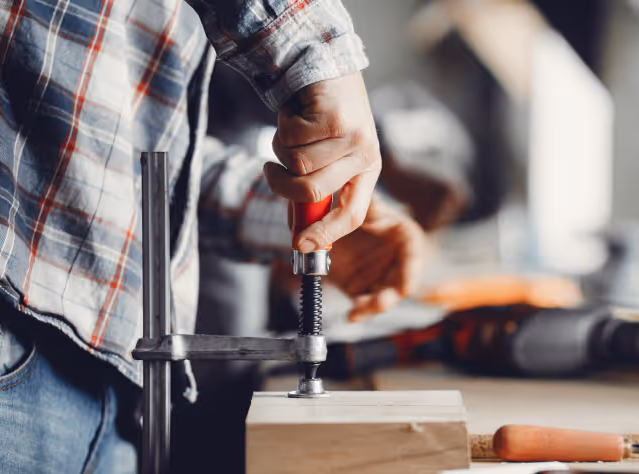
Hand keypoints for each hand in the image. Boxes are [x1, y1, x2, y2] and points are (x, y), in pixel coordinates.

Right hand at [265, 73, 381, 253]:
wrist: (324, 63)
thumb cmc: (322, 115)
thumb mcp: (326, 155)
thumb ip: (315, 190)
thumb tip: (298, 236)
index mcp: (368, 170)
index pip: (353, 214)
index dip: (325, 233)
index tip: (300, 245)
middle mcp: (365, 155)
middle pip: (313, 192)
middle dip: (282, 186)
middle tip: (271, 172)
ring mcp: (352, 136)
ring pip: (297, 164)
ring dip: (281, 149)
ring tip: (293, 130)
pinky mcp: (332, 117)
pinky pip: (290, 139)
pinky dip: (282, 128)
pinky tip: (296, 112)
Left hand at [328, 196, 425, 321]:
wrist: (332, 220)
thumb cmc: (357, 206)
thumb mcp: (362, 203)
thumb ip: (363, 206)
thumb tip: (359, 204)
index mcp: (404, 236)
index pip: (413, 253)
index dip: (411, 272)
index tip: (406, 287)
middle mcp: (396, 260)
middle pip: (400, 282)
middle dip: (391, 295)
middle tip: (382, 302)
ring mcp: (380, 277)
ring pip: (383, 297)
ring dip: (374, 306)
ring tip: (360, 311)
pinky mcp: (362, 289)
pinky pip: (363, 304)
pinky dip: (359, 311)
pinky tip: (352, 316)